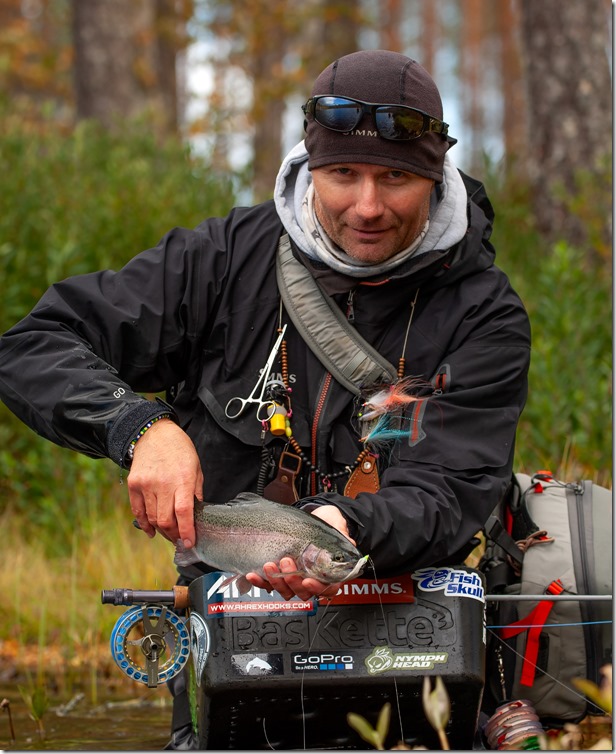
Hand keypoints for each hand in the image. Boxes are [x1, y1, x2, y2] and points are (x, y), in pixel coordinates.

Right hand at [126, 419, 202, 547]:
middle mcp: (163, 484)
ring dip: (161, 530)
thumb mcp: (196, 468)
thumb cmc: (179, 449)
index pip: (184, 513)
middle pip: (165, 520)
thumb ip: (196, 492)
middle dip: (174, 535)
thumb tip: (196, 514)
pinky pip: (138, 511)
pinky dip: (144, 524)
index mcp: (182, 480)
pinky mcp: (134, 485)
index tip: (190, 543)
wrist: (154, 433)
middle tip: (180, 540)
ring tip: (169, 534)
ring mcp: (146, 485)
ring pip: (152, 518)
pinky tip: (151, 531)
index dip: (187, 532)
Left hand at [245, 505, 355, 599]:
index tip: (308, 579)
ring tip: (269, 565)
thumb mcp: (337, 525)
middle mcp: (312, 578)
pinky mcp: (279, 574)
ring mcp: (295, 578)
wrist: (314, 516)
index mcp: (330, 573)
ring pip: (286, 591)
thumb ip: (343, 536)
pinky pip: (270, 584)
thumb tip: (349, 543)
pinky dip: (261, 582)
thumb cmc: (328, 523)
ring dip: (276, 581)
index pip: (327, 589)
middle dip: (293, 580)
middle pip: (304, 592)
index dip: (318, 588)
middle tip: (287, 562)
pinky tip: (253, 574)